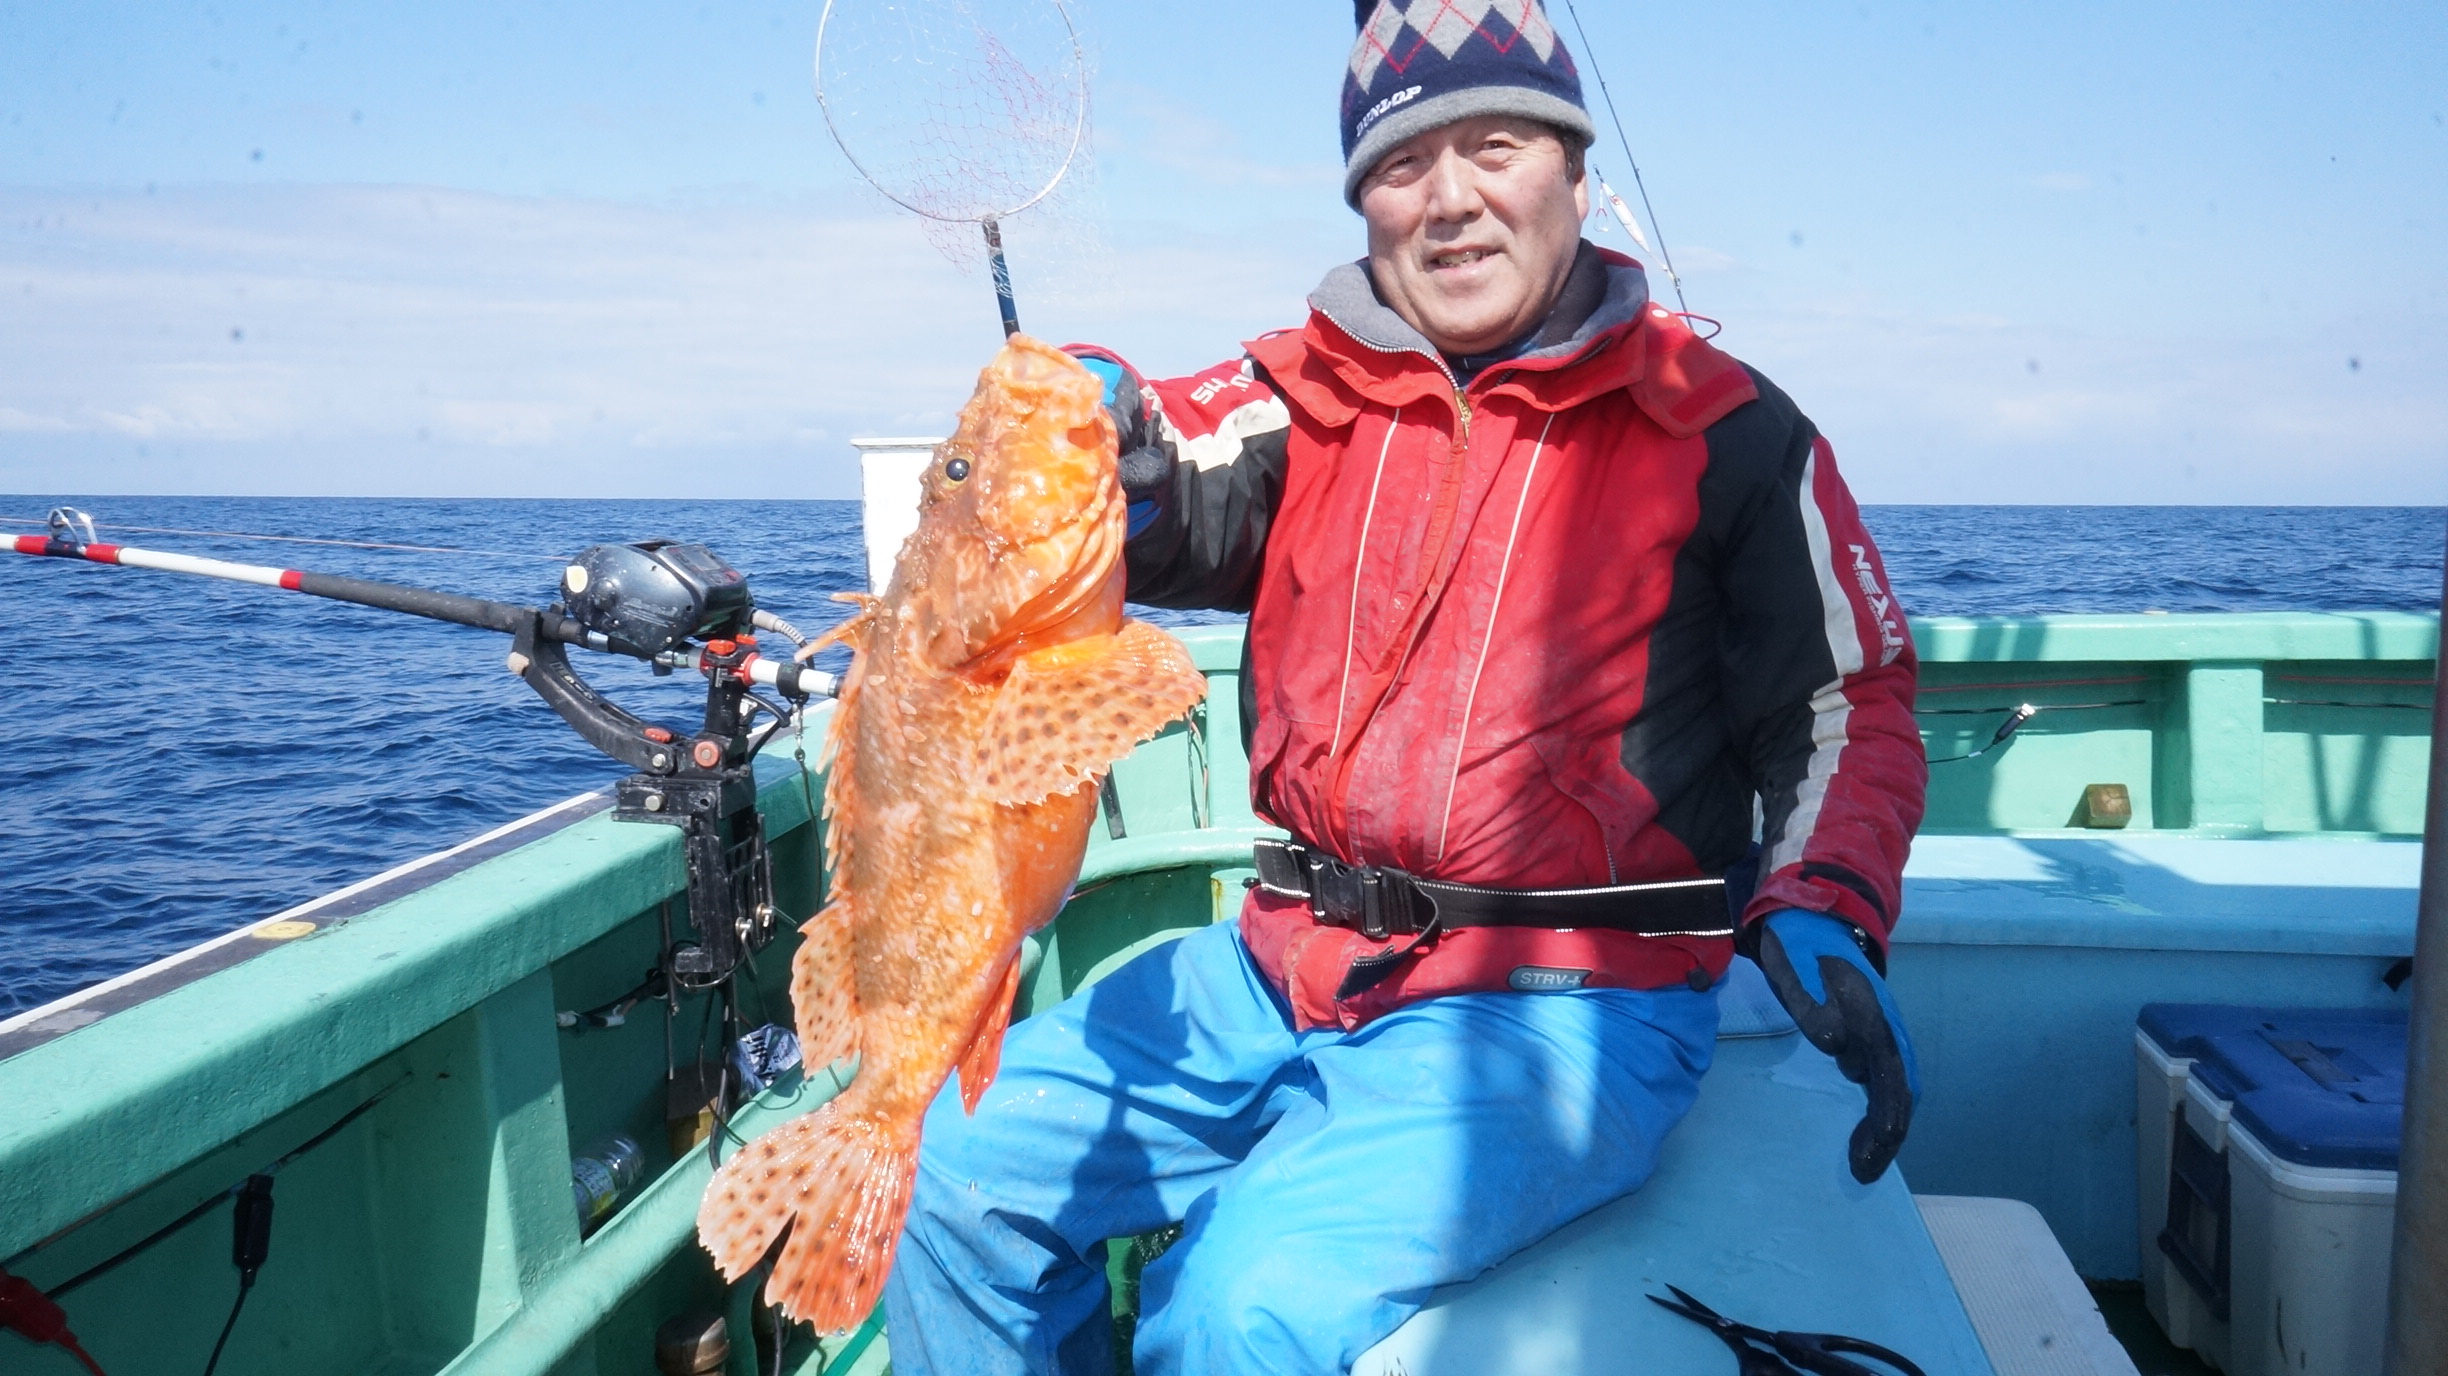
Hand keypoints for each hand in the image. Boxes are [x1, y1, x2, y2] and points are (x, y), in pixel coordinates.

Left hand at [1754, 910, 1918, 1183]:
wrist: (1812, 918)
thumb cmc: (1799, 944)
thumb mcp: (1794, 963)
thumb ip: (1811, 1000)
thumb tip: (1836, 1042)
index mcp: (1870, 1010)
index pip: (1891, 1073)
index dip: (1887, 1113)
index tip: (1875, 1145)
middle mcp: (1885, 1025)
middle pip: (1901, 1088)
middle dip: (1888, 1132)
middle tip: (1863, 1170)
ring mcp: (1881, 1032)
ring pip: (1897, 1087)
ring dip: (1885, 1127)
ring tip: (1862, 1163)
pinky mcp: (1869, 1038)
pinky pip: (1884, 1081)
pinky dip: (1880, 1111)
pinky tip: (1864, 1136)